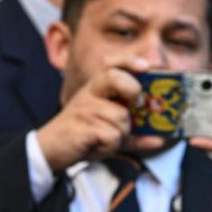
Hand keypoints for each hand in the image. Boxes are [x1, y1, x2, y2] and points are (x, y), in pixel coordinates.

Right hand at [36, 55, 165, 171]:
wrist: (51, 150)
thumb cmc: (82, 135)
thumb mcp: (109, 129)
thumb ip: (134, 133)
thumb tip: (160, 138)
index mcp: (96, 88)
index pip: (111, 64)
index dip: (129, 61)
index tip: (145, 66)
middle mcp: (90, 94)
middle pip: (114, 77)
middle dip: (132, 89)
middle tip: (137, 102)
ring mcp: (85, 109)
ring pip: (120, 117)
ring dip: (121, 134)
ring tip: (107, 139)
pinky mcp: (82, 127)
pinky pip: (112, 135)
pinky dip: (110, 146)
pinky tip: (98, 146)